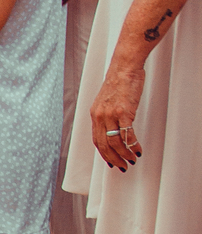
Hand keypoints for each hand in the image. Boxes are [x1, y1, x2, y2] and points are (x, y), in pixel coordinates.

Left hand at [90, 55, 143, 169]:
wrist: (125, 67)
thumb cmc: (119, 81)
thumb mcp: (107, 100)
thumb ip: (107, 115)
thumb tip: (114, 128)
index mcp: (95, 114)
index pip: (97, 140)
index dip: (104, 154)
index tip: (111, 161)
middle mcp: (100, 116)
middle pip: (104, 145)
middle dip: (113, 159)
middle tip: (122, 166)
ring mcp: (111, 114)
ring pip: (115, 143)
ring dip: (124, 154)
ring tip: (132, 160)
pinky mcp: (124, 112)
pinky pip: (127, 134)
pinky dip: (133, 145)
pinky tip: (138, 150)